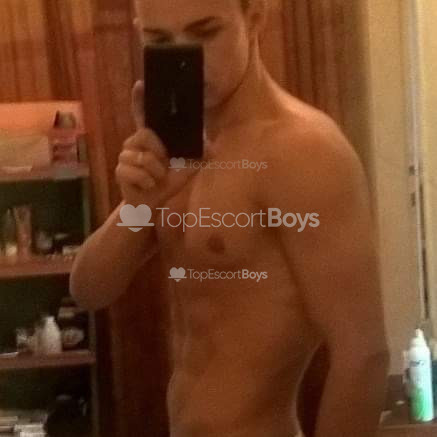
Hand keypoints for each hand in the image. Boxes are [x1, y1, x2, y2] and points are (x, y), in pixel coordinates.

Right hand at [115, 80, 198, 207]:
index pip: (143, 114)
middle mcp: (135, 142)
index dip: (140, 99)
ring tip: (156, 178)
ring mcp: (125, 156)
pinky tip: (148, 185)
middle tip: (163, 166)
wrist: (152, 203)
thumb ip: (197, 155)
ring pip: (143, 158)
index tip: (141, 84)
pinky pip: (136, 173)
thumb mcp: (188, 167)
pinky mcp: (120, 171)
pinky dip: (148, 182)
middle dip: (159, 153)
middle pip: (145, 134)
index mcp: (151, 137)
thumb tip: (212, 147)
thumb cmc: (169, 181)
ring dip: (156, 173)